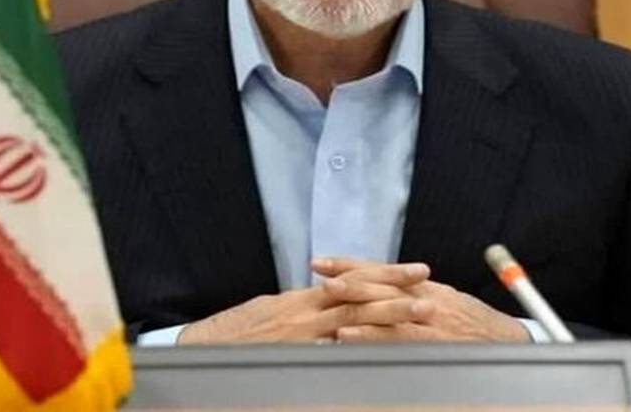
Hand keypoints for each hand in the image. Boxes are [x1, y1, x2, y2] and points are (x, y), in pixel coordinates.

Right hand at [178, 261, 432, 343]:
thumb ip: (301, 308)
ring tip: (421, 312)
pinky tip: (385, 347)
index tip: (414, 272)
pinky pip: (334, 354)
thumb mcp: (269, 312)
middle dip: (396, 290)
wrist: (201, 349)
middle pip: (359, 296)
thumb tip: (326, 300)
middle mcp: (304, 313)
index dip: (384, 275)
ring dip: (391, 315)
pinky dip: (359, 348)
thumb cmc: (234, 331)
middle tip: (429, 285)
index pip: (350, 281)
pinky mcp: (296, 358)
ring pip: (354, 320)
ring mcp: (301, 337)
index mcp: (300, 299)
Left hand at [313, 256, 529, 343]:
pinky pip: (398, 338)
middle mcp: (426, 297)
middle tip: (319, 270)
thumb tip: (383, 289)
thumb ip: (414, 296)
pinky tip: (348, 334)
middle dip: (348, 276)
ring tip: (327, 295)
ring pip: (386, 306)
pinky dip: (371, 335)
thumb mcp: (446, 302)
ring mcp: (429, 320)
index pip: (382, 270)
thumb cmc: (477, 323)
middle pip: (381, 282)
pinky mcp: (433, 342)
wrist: (511, 341)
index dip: (353, 264)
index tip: (324, 261)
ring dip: (355, 300)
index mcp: (426, 286)